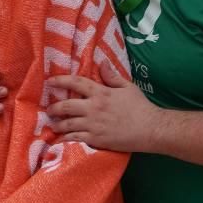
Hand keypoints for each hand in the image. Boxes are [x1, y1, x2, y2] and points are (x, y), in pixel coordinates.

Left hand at [47, 61, 161, 151]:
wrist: (152, 130)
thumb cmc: (141, 107)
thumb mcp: (128, 87)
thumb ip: (112, 76)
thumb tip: (102, 63)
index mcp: (101, 93)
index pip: (76, 83)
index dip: (60, 81)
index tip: (50, 82)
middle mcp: (93, 108)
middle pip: (66, 106)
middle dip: (54, 107)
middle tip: (49, 109)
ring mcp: (93, 125)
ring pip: (67, 124)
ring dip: (57, 124)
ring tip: (53, 124)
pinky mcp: (96, 139)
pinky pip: (75, 138)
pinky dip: (66, 138)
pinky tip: (61, 139)